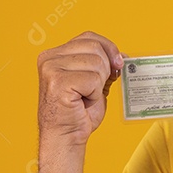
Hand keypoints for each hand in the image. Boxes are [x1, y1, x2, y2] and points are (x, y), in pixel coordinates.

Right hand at [37, 31, 122, 148]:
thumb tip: (122, 57)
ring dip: (99, 84)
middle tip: (95, 88)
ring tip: (86, 96)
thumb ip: (103, 66)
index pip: (90, 37)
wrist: (66, 136)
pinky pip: (93, 80)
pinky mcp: (58, 82)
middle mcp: (50, 58)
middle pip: (95, 48)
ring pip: (97, 63)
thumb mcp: (94, 82)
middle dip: (105, 69)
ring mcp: (51, 69)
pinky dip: (94, 94)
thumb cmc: (78, 112)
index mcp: (55, 54)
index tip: (118, 63)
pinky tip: (83, 102)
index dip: (109, 48)